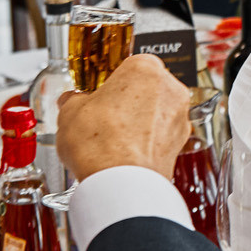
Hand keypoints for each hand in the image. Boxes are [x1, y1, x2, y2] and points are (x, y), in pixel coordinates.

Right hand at [57, 53, 189, 180]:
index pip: (128, 66)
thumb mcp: (69, 111)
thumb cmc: (100, 144)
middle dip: (127, 102)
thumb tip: (72, 102)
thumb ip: (73, 99)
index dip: (111, 82)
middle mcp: (170, 89)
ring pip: (157, 114)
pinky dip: (147, 143)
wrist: (119, 184)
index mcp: (145, 68)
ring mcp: (180, 119)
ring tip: (112, 138)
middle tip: (104, 116)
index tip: (101, 93)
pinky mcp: (181, 146)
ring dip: (139, 123)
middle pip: (146, 89)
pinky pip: (161, 137)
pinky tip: (125, 153)